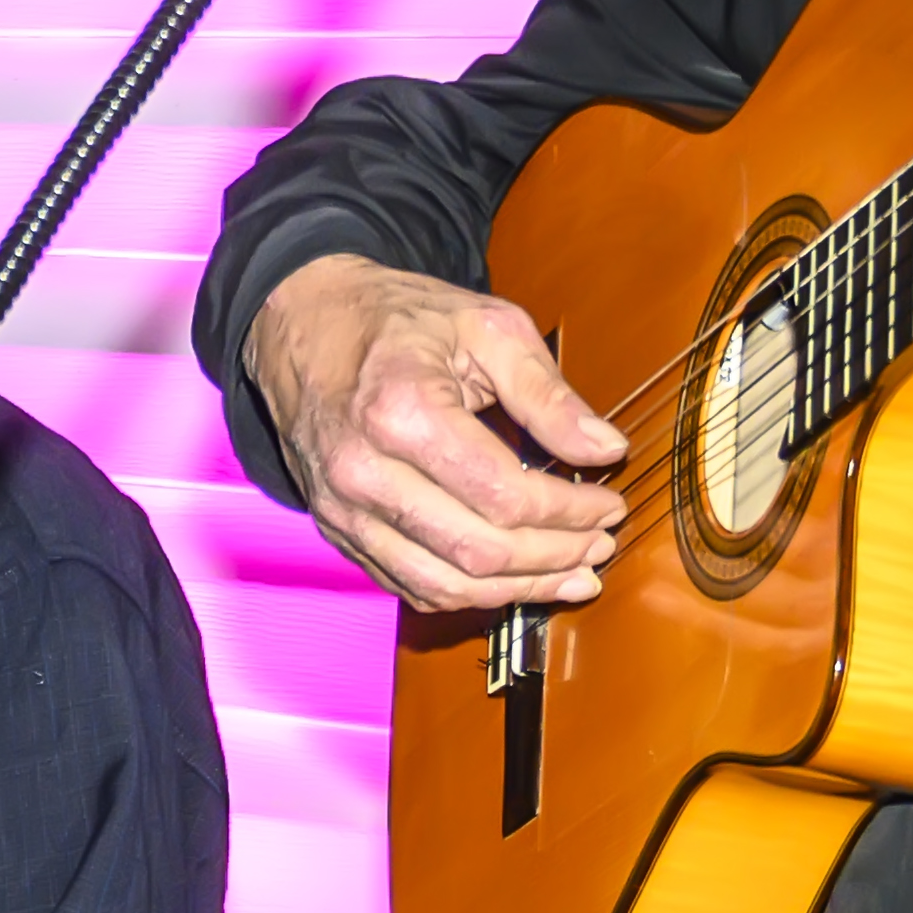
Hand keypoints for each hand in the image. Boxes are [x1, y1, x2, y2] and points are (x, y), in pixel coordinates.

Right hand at [242, 254, 628, 613]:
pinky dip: (466, 594)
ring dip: (517, 591)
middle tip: (600, 547)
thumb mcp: (486, 328)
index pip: (505, 495)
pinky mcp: (335, 528)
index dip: (570, 513)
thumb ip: (548, 394)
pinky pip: (408, 586)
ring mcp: (343, 508)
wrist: (302, 322)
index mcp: (404, 412)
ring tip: (570, 578)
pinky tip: (509, 582)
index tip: (610, 507)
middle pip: (479, 551)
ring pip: (443, 585)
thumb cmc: (395, 318)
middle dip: (554, 557)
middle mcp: (364, 472)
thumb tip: (606, 449)